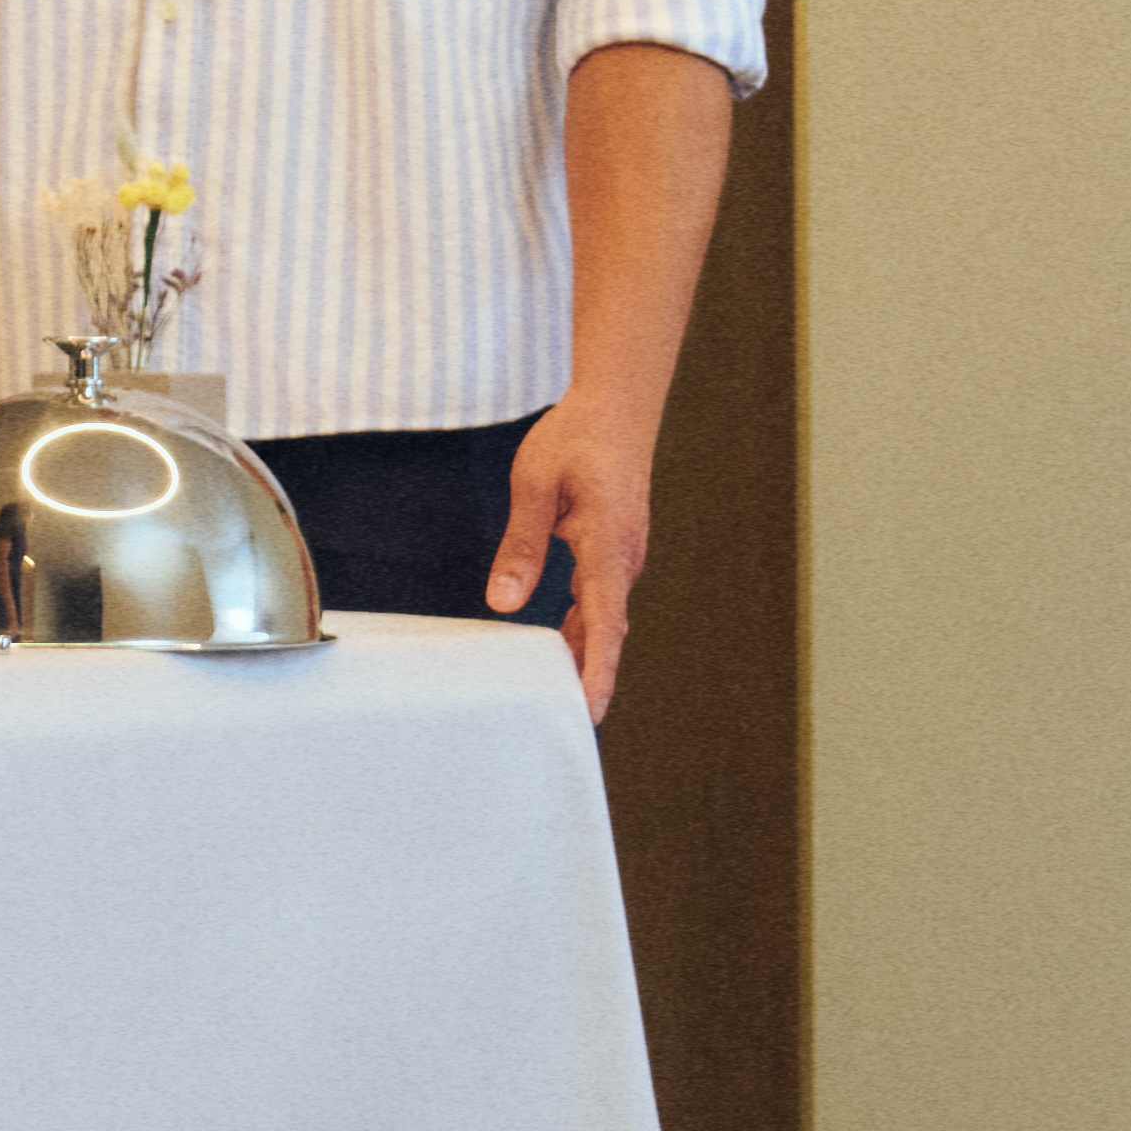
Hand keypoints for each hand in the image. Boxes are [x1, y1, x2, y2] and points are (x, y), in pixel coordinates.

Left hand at [494, 398, 653, 718]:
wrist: (617, 408)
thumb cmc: (576, 438)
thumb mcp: (534, 485)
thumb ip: (521, 546)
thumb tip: (505, 603)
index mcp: (608, 545)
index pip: (606, 623)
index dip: (598, 672)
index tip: (590, 711)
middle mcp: (624, 559)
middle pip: (607, 632)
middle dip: (588, 678)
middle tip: (560, 722)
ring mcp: (623, 557)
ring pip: (604, 619)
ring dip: (584, 656)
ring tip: (555, 697)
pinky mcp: (615, 552)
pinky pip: (600, 601)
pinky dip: (584, 628)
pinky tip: (560, 646)